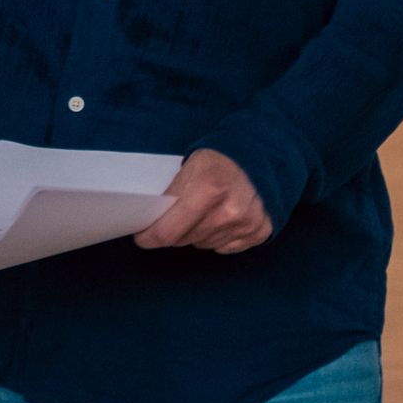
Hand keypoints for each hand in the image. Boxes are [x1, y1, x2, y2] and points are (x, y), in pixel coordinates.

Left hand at [133, 148, 272, 254]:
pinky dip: (218, 237)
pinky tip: (222, 218)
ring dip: (197, 234)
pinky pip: (224, 247)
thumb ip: (172, 195)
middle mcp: (229, 211)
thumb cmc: (218, 159)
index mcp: (208, 189)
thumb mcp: (188, 167)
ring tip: (203, 212)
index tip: (143, 237)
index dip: (150, 237)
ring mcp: (246, 224)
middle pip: (184, 240)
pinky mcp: (259, 232)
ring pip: (204, 245)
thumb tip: (153, 224)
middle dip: (174, 232)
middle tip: (174, 217)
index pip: (167, 232)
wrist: (259, 154)